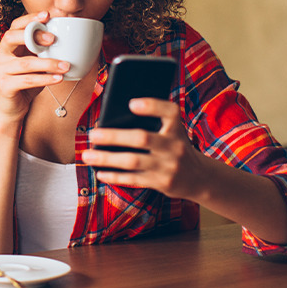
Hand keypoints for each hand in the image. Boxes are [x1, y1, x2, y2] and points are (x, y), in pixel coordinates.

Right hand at [0, 11, 70, 120]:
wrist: (12, 110)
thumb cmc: (25, 84)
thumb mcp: (34, 64)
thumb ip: (42, 51)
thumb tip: (67, 38)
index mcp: (6, 46)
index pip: (15, 26)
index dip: (29, 19)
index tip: (47, 14)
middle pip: (11, 37)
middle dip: (33, 35)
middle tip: (53, 39)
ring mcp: (0, 71)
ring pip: (25, 63)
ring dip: (48, 63)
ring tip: (66, 65)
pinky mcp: (4, 86)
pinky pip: (27, 80)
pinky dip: (45, 79)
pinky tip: (58, 78)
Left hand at [82, 98, 206, 199]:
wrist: (199, 178)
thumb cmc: (175, 146)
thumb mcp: (172, 131)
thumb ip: (153, 122)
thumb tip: (112, 120)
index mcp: (177, 127)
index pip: (169, 111)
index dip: (151, 106)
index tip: (131, 104)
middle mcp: (175, 146)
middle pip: (142, 138)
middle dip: (114, 136)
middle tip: (92, 134)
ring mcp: (168, 166)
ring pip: (133, 161)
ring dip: (107, 158)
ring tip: (87, 155)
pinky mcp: (162, 183)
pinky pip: (134, 179)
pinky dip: (115, 176)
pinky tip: (100, 172)